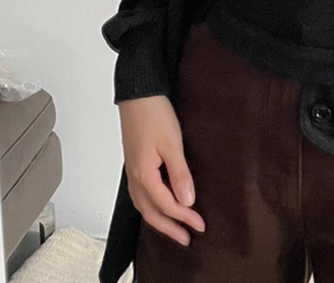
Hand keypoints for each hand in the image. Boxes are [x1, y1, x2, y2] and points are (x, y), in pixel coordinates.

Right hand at [118, 95, 205, 245]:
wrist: (138, 95)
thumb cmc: (154, 114)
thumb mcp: (172, 144)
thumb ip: (180, 173)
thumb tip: (187, 200)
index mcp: (143, 175)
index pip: (166, 205)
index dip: (184, 218)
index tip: (200, 225)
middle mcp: (135, 178)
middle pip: (152, 212)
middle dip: (170, 228)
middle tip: (187, 238)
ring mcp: (133, 172)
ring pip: (145, 206)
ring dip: (160, 220)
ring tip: (176, 229)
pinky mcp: (135, 164)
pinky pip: (142, 195)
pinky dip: (152, 207)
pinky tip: (160, 206)